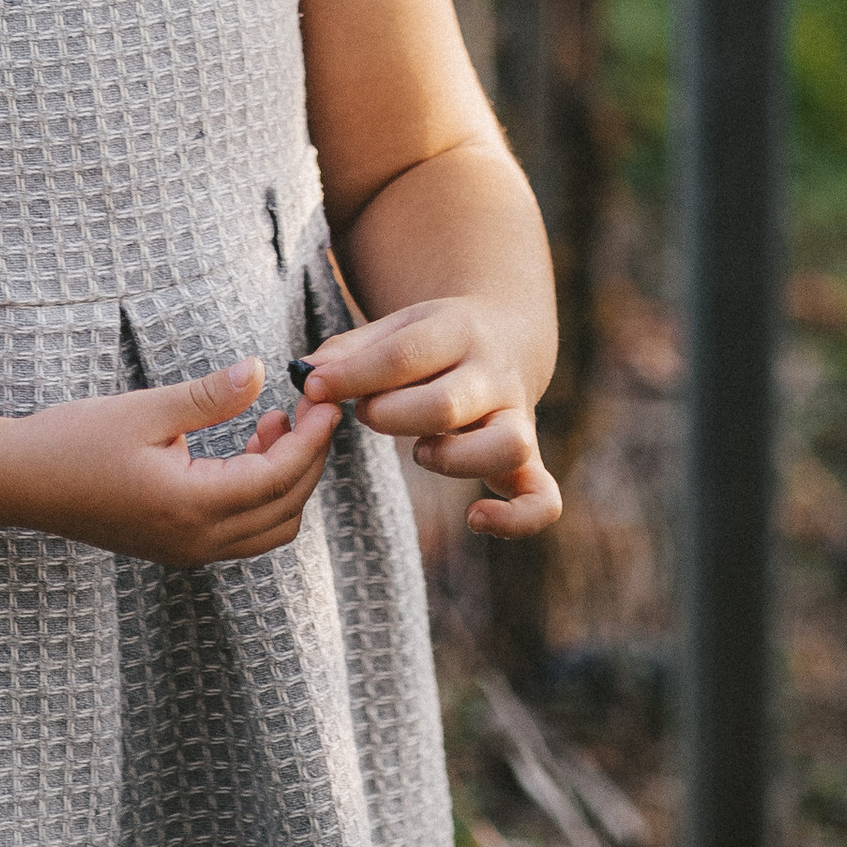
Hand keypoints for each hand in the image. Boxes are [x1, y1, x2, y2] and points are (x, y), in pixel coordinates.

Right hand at [9, 360, 338, 566]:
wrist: (19, 483)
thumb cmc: (74, 441)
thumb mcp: (146, 409)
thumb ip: (209, 395)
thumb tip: (260, 370)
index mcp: (191, 507)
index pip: (279, 477)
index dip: (312, 438)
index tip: (328, 398)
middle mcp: (196, 541)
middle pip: (286, 508)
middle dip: (308, 458)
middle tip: (310, 405)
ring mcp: (187, 551)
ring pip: (270, 527)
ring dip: (286, 478)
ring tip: (274, 421)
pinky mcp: (178, 547)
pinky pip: (243, 530)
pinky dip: (261, 493)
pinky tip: (247, 444)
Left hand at [300, 300, 562, 539]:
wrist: (508, 335)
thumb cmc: (433, 341)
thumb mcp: (397, 328)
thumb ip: (349, 351)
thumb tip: (303, 374)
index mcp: (459, 332)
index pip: (404, 354)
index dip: (351, 375)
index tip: (313, 386)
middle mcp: (494, 375)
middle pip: (447, 404)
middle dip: (391, 415)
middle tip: (367, 414)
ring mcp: (517, 419)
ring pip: (507, 445)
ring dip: (453, 457)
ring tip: (422, 452)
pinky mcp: (530, 461)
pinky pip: (543, 499)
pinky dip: (515, 519)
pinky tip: (475, 518)